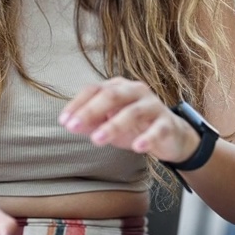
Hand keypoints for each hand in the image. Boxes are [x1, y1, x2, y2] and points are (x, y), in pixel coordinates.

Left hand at [59, 78, 199, 163]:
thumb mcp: (108, 124)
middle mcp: (135, 91)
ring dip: (113, 125)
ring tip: (97, 140)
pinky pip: (157, 129)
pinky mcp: (167, 123)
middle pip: (111, 95)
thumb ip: (90, 123)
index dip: (77, 104)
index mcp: (118, 88)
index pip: (94, 89)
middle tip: (73, 127)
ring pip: (132, 112)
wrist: (170, 135)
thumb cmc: (135, 126)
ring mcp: (153, 106)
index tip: (63, 121)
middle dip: (90, 111)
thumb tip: (69, 124)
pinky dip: (147, 138)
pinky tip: (137, 147)